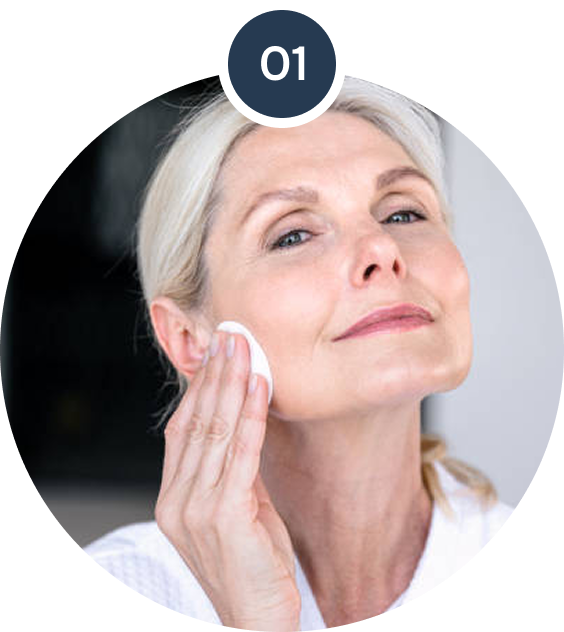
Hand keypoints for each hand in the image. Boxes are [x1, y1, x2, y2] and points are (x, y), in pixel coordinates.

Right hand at [155, 331, 300, 630]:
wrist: (259, 624)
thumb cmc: (252, 567)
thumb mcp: (237, 511)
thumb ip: (233, 470)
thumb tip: (245, 422)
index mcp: (173, 499)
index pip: (182, 430)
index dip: (199, 388)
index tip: (216, 353)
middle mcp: (176, 501)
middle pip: (196, 422)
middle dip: (215, 374)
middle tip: (230, 334)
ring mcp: (196, 510)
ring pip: (216, 430)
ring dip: (232, 383)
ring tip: (244, 347)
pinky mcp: (224, 516)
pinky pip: (241, 452)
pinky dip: (251, 414)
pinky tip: (260, 384)